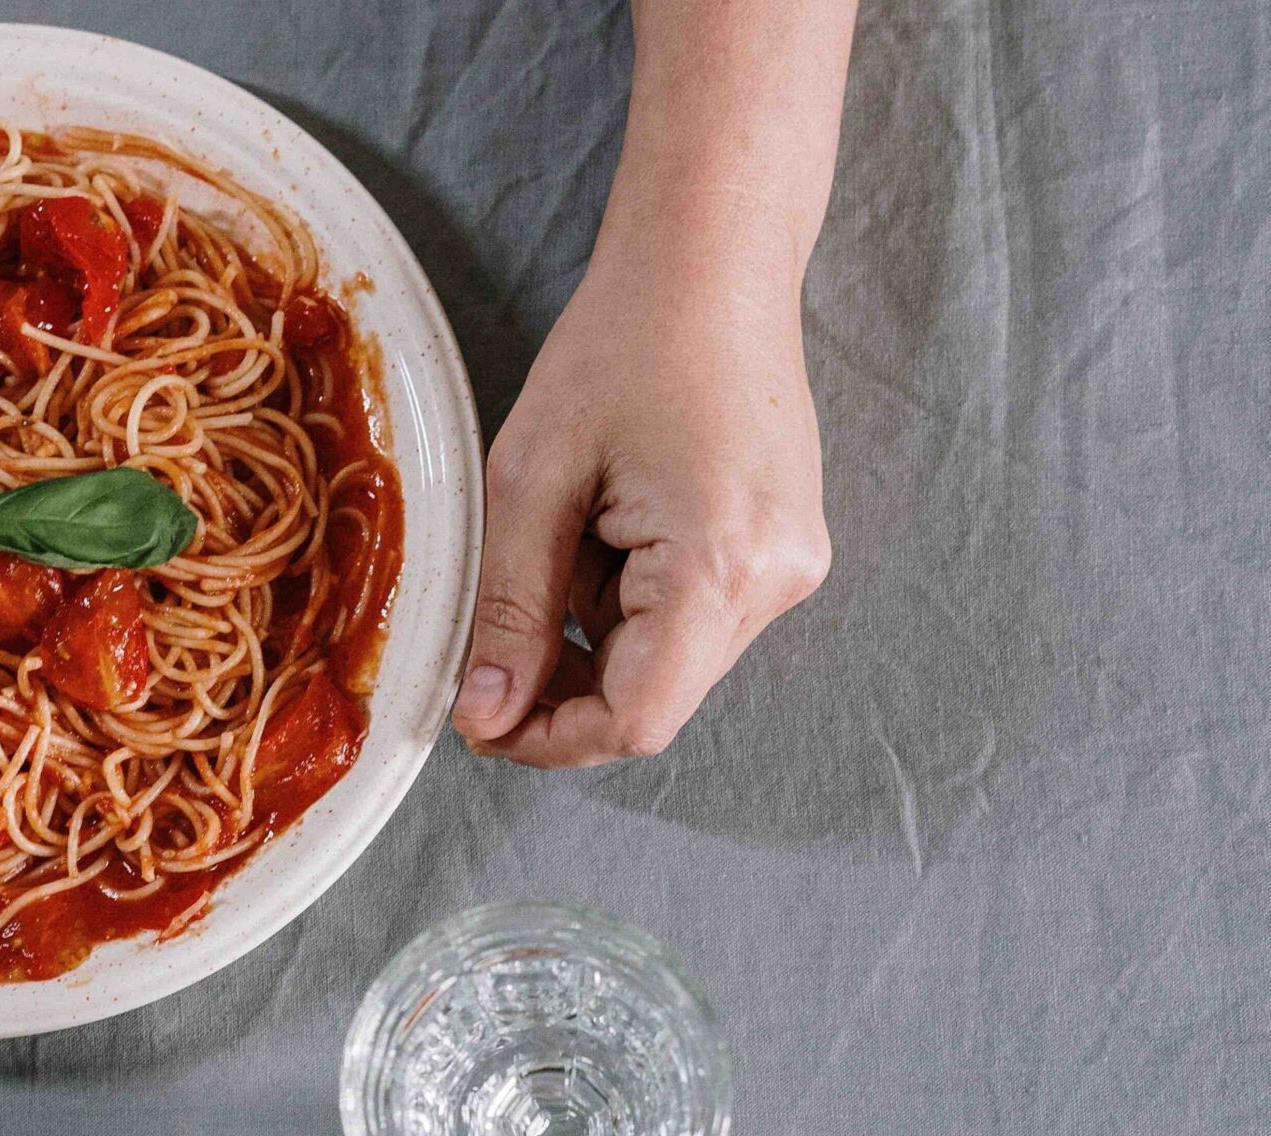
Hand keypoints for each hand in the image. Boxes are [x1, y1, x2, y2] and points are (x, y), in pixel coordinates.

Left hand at [451, 234, 830, 765]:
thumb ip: (511, 611)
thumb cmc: (619, 347)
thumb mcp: (531, 481)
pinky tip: (613, 514)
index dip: (549, 738)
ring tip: (574, 520)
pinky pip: (692, 613)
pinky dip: (632, 592)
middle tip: (502, 599)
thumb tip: (485, 718)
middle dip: (564, 669)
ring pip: (667, 657)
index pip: (637, 720)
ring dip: (596, 621)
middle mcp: (777, 581)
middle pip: (652, 694)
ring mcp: (792, 565)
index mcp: (721, 567)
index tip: (479, 718)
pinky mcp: (784, 547)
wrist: (711, 261)